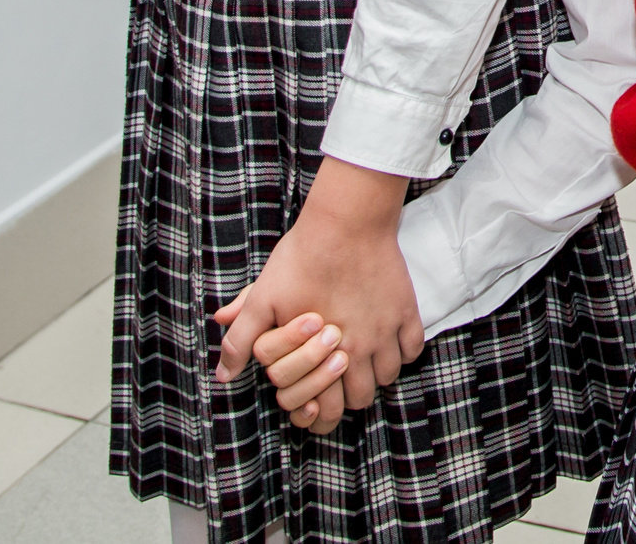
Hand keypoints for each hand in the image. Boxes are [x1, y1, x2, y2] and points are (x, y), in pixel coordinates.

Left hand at [212, 159, 418, 411]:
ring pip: (389, 376)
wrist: (345, 222)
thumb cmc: (302, 257)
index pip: (327, 407)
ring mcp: (386, 329)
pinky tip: (388, 342)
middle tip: (339, 381)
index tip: (316, 403)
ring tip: (363, 361)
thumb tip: (222, 375)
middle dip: (349, 396)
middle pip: (363, 398)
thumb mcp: (262, 298)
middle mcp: (359, 347)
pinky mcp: (406, 310)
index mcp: (322, 352)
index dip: (319, 415)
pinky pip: (413, 348)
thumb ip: (241, 340)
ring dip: (376, 374)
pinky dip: (402, 352)